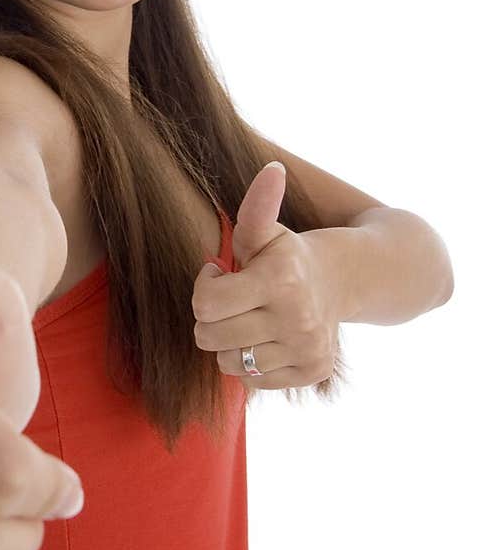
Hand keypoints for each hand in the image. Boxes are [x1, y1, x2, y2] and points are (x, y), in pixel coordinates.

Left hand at [191, 161, 340, 390]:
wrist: (344, 280)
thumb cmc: (288, 254)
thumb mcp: (266, 231)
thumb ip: (258, 204)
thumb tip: (272, 168)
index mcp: (280, 280)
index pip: (206, 304)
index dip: (205, 288)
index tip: (219, 275)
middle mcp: (297, 318)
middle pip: (210, 338)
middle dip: (211, 318)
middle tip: (231, 301)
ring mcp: (307, 348)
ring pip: (229, 364)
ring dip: (230, 343)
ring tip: (250, 321)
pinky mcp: (312, 372)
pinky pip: (253, 381)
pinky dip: (252, 364)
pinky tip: (268, 339)